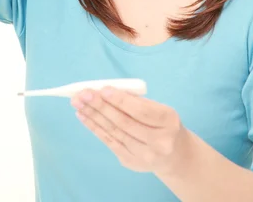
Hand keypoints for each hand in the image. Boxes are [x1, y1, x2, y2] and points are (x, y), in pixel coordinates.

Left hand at [70, 86, 186, 174]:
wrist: (174, 156)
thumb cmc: (163, 124)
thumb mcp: (160, 109)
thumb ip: (137, 101)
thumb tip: (105, 91)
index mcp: (168, 122)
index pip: (141, 111)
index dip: (121, 100)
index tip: (103, 89)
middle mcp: (158, 142)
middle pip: (124, 122)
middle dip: (101, 106)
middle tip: (83, 94)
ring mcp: (144, 156)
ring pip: (114, 132)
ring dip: (93, 116)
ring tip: (78, 103)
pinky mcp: (131, 162)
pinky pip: (109, 142)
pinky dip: (95, 128)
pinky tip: (83, 116)